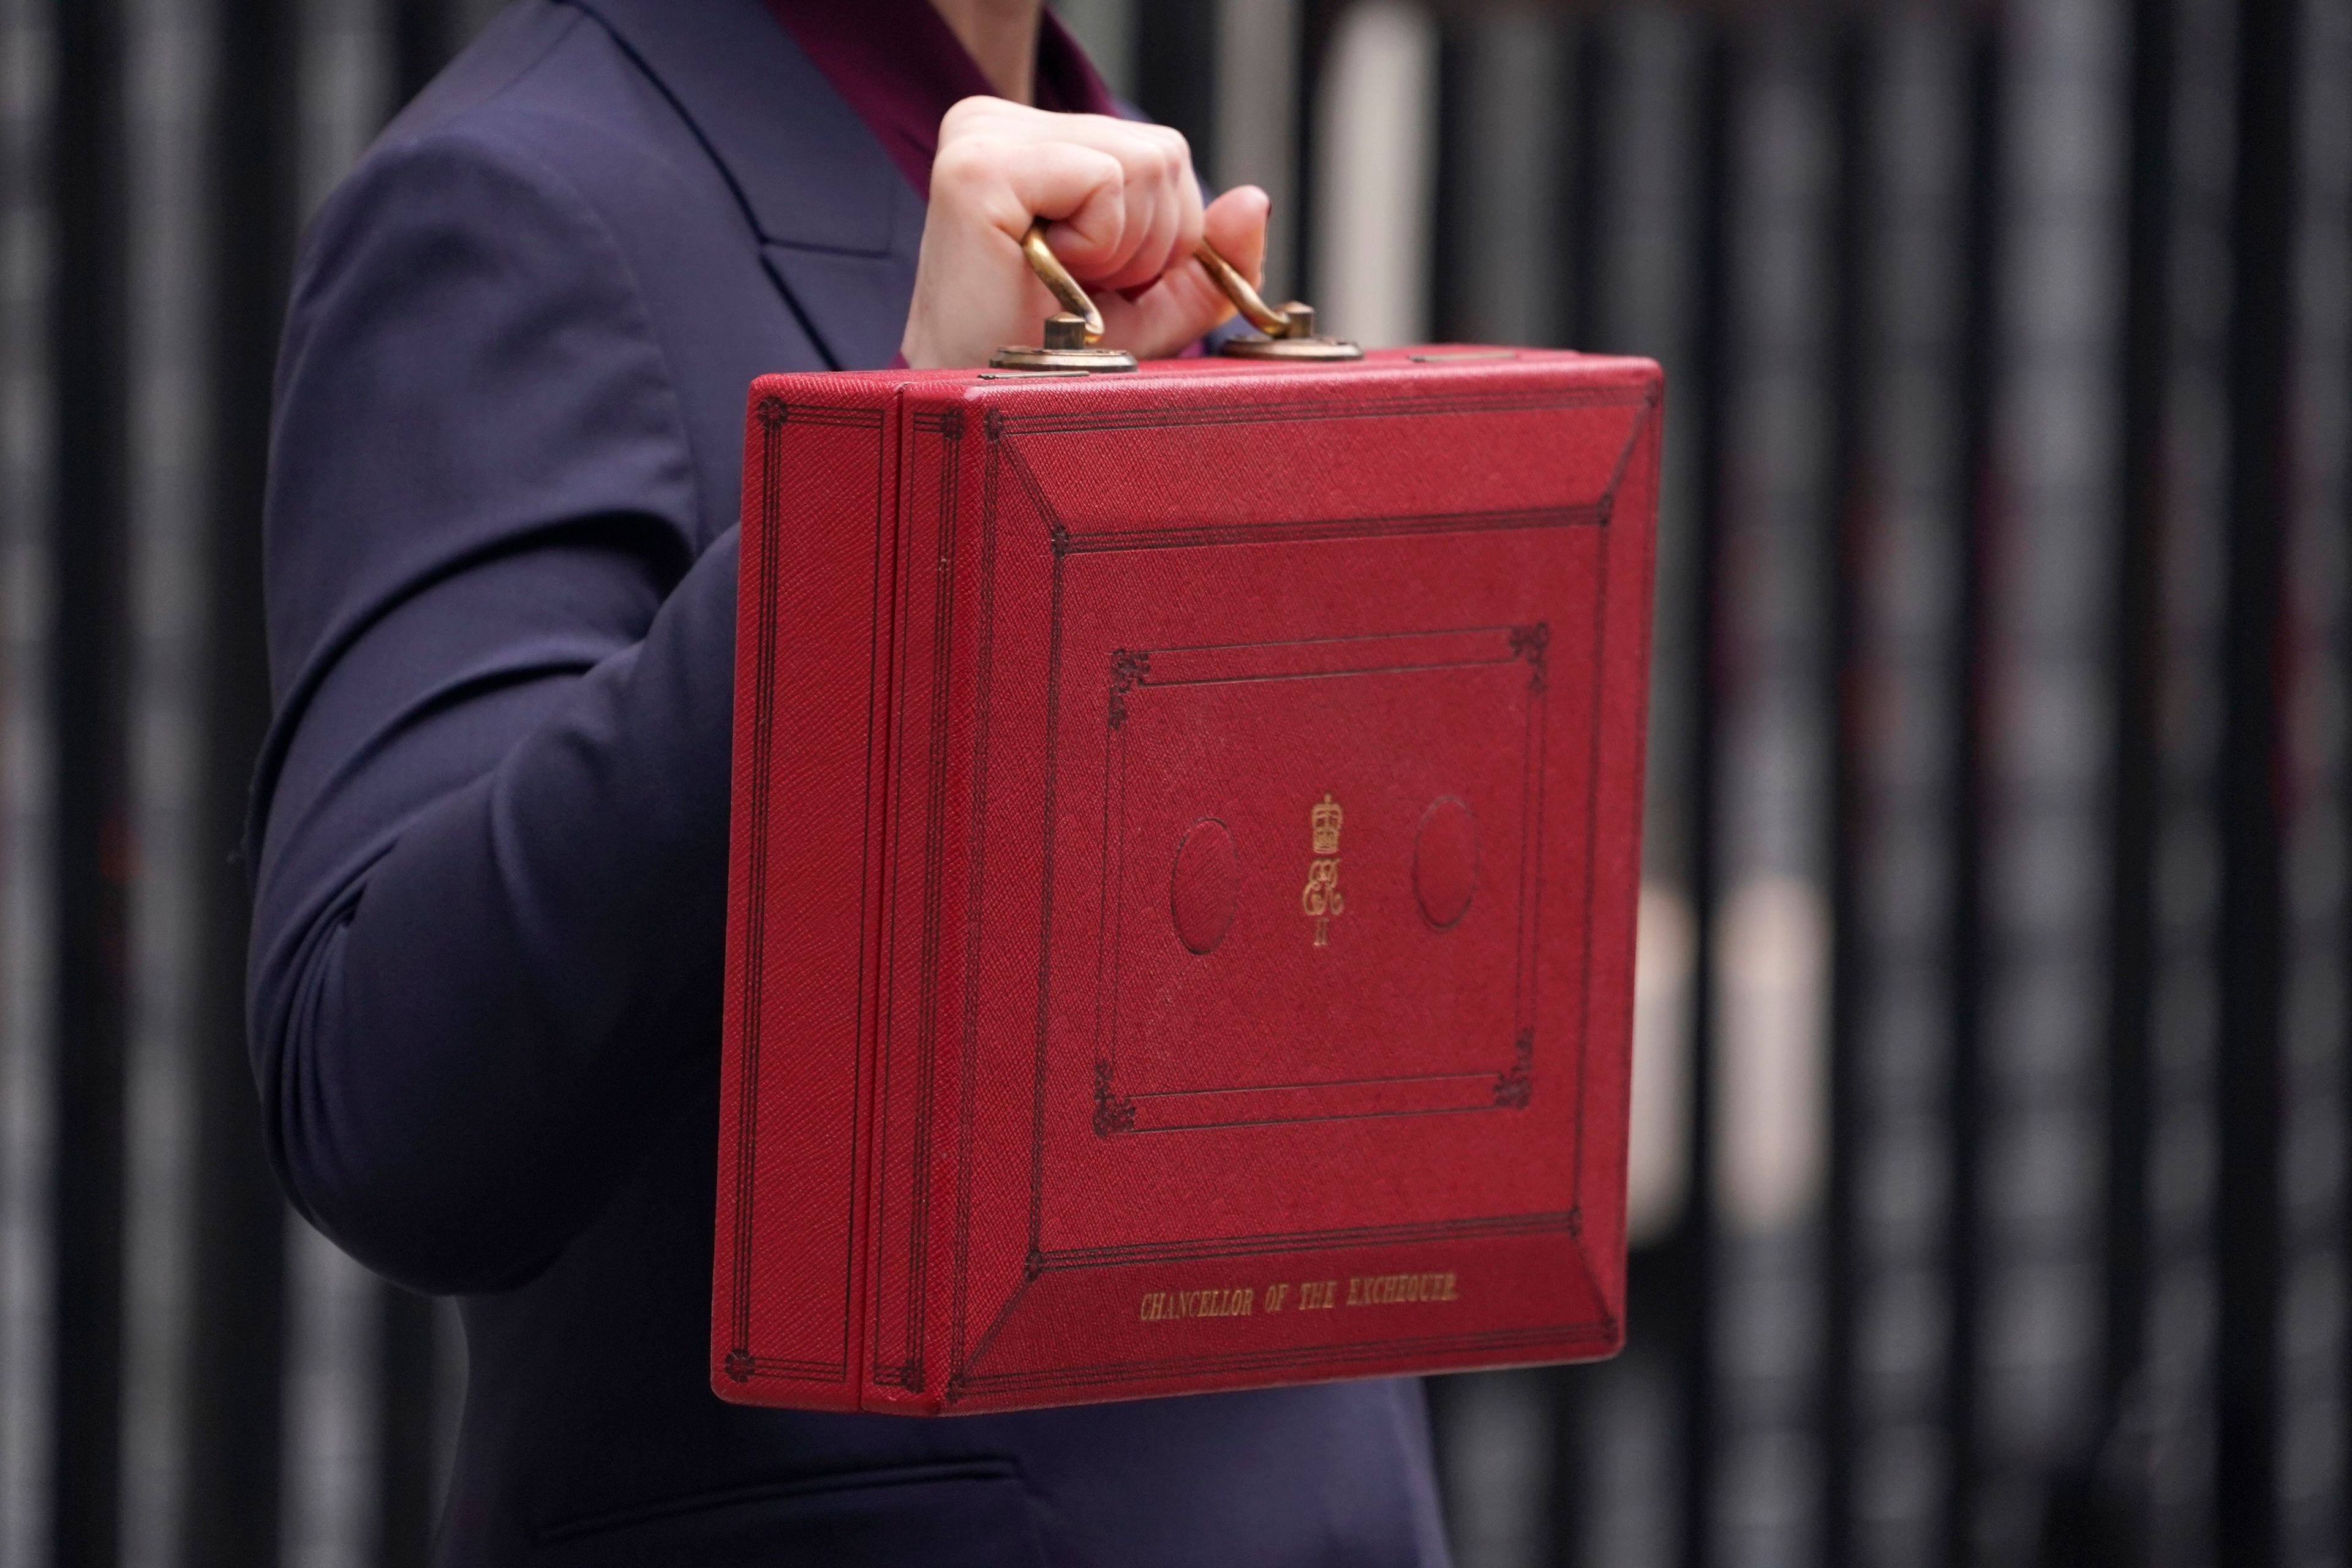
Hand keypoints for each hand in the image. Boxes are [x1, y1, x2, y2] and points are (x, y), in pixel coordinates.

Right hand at [900, 96, 1270, 368]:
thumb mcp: (1148, 311)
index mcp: (1033, 139)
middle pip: (1162, 152)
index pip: (1162, 152)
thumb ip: (1206, 259)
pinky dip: (1099, 246)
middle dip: (1147, 245)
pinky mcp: (978, 167)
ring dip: (1123, 251)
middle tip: (1074, 290)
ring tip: (1058, 283)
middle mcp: (1000, 119)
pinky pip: (1106, 181)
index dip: (1160, 236)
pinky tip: (1041, 271)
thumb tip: (1257, 200)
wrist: (975, 411)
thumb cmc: (1046, 362)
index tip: (1090, 284)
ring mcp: (983, 134)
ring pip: (1147, 161)